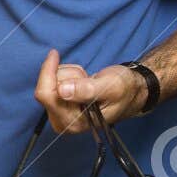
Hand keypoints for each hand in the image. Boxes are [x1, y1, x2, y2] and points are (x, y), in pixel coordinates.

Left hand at [33, 49, 147, 133]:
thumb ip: (87, 90)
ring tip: (88, 82)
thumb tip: (62, 91)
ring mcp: (59, 114)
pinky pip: (52, 82)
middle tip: (87, 78)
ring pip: (50, 83)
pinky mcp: (58, 105)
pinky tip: (82, 82)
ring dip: (70, 75)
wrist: (130, 92)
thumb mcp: (110, 87)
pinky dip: (68, 76)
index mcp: (74, 122)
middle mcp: (63, 122)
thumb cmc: (123, 90)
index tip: (54, 54)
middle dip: (67, 76)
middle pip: (47, 88)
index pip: (47, 96)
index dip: (48, 73)